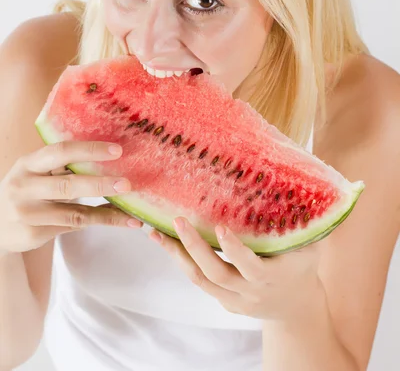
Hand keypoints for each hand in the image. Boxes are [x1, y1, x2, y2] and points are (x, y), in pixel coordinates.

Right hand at [0, 140, 141, 254]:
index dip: (89, 150)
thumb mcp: (35, 172)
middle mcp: (24, 187)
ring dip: (107, 211)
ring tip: (133, 210)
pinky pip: (74, 226)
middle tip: (127, 184)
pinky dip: (100, 222)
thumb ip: (61, 165)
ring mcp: (27, 213)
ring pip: (74, 212)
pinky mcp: (34, 233)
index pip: (60, 152)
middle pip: (67, 185)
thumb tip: (109, 155)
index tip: (117, 150)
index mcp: (28, 164)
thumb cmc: (27, 190)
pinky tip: (122, 220)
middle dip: (99, 183)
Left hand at [149, 218, 321, 320]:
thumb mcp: (310, 246)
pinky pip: (201, 282)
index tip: (221, 228)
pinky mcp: (225, 301)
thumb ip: (304, 222)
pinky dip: (183, 262)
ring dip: (178, 255)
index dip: (235, 250)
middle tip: (178, 221)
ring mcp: (236, 300)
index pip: (250, 266)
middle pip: (216, 273)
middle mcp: (251, 292)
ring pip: (201, 280)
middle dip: (194, 248)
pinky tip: (167, 243)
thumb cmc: (304, 266)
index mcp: (273, 276)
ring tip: (157, 232)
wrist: (298, 308)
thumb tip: (304, 186)